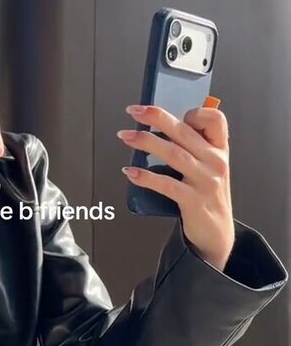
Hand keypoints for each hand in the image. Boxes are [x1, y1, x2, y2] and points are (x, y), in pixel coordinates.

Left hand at [118, 104, 234, 271]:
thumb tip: (157, 125)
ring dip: (146, 142)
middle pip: (185, 132)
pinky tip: (130, 172)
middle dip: (157, 118)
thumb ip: (192, 146)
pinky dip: (146, 177)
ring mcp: (206, 182)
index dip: (195, 113)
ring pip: (174, 154)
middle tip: (134, 111)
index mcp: (220, 150)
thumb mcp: (208, 166)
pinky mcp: (194, 201)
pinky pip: (167, 185)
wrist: (216, 234)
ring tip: (125, 136)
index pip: (215, 120)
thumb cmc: (206, 194)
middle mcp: (216, 162)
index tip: (174, 113)